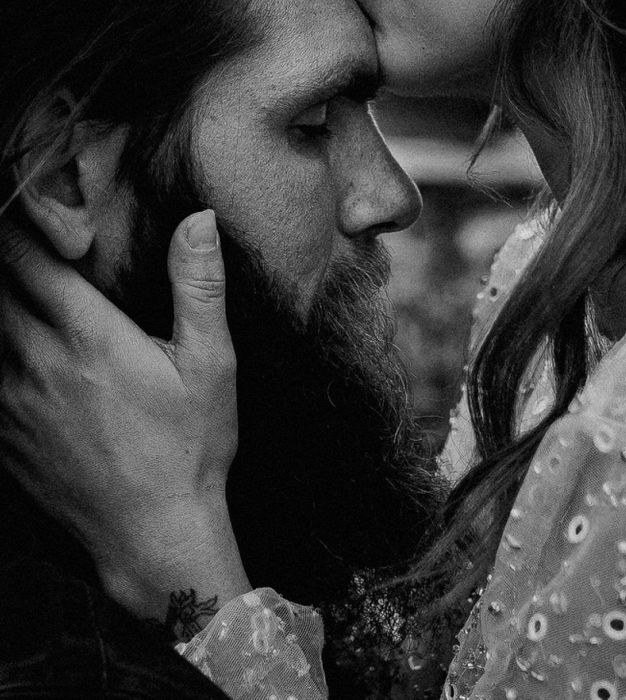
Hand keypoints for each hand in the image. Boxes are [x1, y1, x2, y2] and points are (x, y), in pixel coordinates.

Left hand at [0, 211, 249, 634]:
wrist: (152, 533)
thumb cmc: (189, 448)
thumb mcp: (212, 366)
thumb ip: (198, 287)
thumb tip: (198, 220)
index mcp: (87, 334)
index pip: (24, 254)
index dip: (18, 222)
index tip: (28, 209)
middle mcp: (34, 360)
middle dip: (4, 258)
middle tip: (25, 248)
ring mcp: (8, 400)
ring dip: (0, 303)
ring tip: (26, 298)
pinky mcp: (0, 434)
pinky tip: (23, 350)